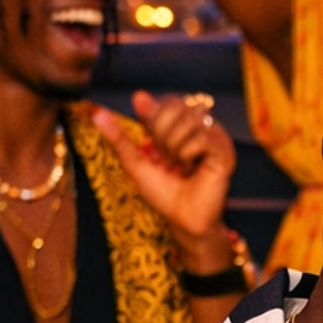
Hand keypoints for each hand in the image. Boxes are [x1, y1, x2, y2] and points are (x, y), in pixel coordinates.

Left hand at [91, 90, 235, 260]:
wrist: (183, 221)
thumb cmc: (164, 194)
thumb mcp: (135, 163)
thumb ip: (119, 138)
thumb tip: (97, 113)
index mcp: (183, 125)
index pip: (167, 101)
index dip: (155, 120)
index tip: (154, 147)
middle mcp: (202, 126)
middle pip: (176, 106)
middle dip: (162, 135)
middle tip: (168, 161)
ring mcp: (215, 137)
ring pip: (188, 122)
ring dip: (175, 149)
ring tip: (181, 167)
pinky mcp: (224, 150)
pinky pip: (201, 138)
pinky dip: (188, 155)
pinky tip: (193, 169)